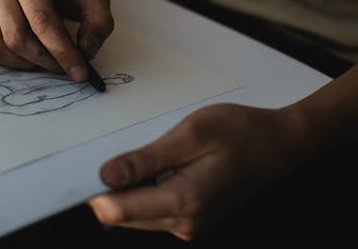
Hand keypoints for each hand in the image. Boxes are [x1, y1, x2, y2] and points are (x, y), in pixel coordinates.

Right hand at [0, 0, 113, 80]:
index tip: (81, 73)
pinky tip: (19, 55)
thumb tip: (84, 53)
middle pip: (16, 38)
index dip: (62, 52)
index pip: (42, 21)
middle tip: (65, 67)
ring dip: (24, 63)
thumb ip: (99, 23)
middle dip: (45, 61)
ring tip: (45, 57)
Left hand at [89, 103, 306, 239]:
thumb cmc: (238, 132)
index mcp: (183, 202)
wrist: (278, 144)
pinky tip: (157, 165)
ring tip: (144, 155)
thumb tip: (105, 177)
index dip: (93, 191)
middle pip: (121, 215)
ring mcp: (189, 225)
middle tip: (112, 151)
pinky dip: (144, 189)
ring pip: (135, 214)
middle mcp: (184, 223)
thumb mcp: (189, 135)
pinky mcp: (192, 220)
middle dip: (109, 188)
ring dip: (128, 188)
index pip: (116, 211)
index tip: (79, 168)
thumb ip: (146, 159)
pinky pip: (153, 209)